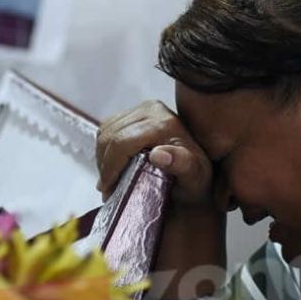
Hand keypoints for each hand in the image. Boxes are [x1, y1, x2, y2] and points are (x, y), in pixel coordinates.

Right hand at [95, 100, 214, 207]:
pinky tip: (113, 165)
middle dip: (104, 165)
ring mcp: (143, 108)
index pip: (122, 142)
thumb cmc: (196, 180)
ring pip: (105, 131)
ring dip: (102, 157)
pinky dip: (105, 148)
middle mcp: (152, 110)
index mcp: (164, 124)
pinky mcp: (136, 111)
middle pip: (110, 136)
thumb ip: (182, 165)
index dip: (110, 168)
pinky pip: (108, 127)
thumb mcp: (195, 179)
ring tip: (109, 179)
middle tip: (107, 188)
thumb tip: (157, 154)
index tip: (108, 190)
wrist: (198, 170)